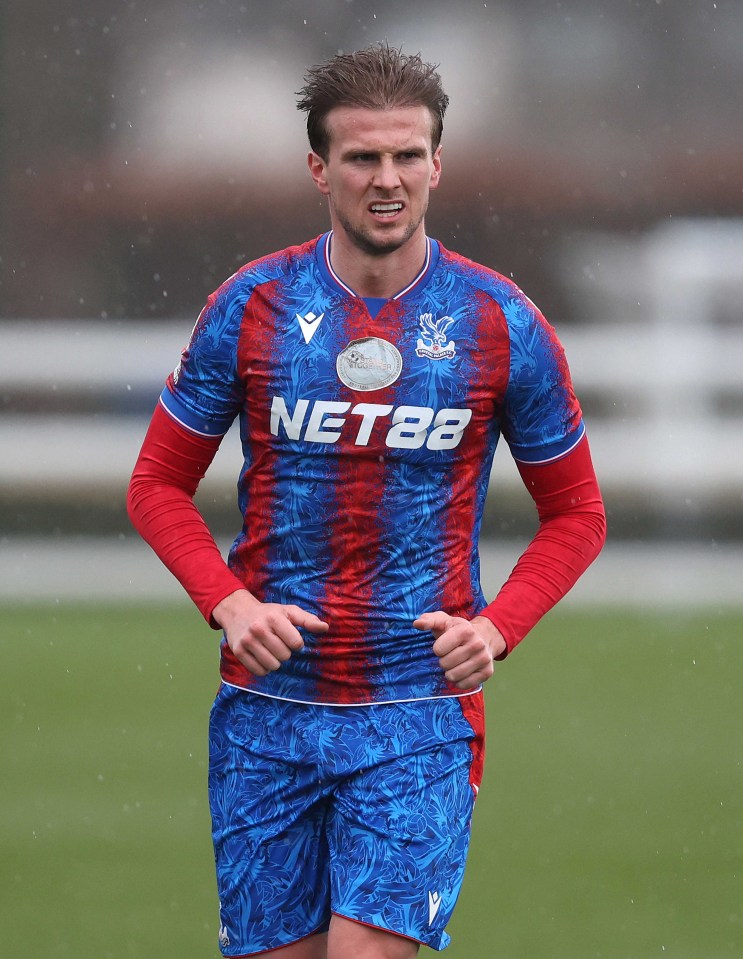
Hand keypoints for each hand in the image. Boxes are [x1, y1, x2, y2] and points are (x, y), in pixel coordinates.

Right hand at [213, 589, 328, 676]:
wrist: (237, 612)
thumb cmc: (268, 613)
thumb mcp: (288, 611)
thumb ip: (307, 620)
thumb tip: (325, 628)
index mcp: (273, 618)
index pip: (296, 643)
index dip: (297, 644)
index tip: (292, 639)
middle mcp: (259, 629)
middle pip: (284, 656)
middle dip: (285, 652)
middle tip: (278, 644)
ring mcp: (247, 641)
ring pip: (272, 665)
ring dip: (275, 662)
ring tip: (271, 651)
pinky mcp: (238, 651)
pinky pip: (259, 671)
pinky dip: (264, 668)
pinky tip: (262, 657)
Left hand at [413, 612, 506, 689]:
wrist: (484, 637)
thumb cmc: (457, 629)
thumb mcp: (443, 620)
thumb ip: (429, 620)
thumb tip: (417, 623)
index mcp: (465, 630)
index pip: (438, 650)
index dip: (437, 649)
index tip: (443, 645)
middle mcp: (477, 644)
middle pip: (445, 664)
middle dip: (443, 661)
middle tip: (449, 655)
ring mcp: (484, 659)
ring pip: (454, 676)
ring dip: (450, 672)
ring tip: (454, 663)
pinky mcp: (487, 672)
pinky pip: (464, 685)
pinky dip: (459, 681)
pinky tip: (462, 671)